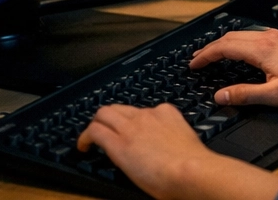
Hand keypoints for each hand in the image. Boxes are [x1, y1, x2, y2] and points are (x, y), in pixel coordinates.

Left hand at [76, 103, 267, 199]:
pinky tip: (83, 147)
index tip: (133, 133)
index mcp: (168, 114)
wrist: (191, 171)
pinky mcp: (118, 143)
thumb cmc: (195, 166)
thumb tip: (173, 154)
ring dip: (96, 124)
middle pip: (120, 107)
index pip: (144, 111)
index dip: (134, 122)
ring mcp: (132, 127)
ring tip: (90, 138)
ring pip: (103, 113)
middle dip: (110, 118)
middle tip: (105, 132)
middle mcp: (148, 115)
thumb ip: (175, 141)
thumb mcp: (186, 143)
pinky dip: (84, 138)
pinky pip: (94, 131)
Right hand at [189, 28, 277, 108]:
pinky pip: (253, 36)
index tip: (193, 64)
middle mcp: (269, 39)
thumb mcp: (275, 95)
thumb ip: (245, 94)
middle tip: (197, 59)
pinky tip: (238, 52)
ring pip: (242, 35)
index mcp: (263, 49)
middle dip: (211, 47)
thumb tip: (221, 95)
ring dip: (224, 44)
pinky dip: (238, 43)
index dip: (206, 55)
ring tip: (212, 55)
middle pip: (231, 37)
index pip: (225, 47)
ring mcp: (277, 38)